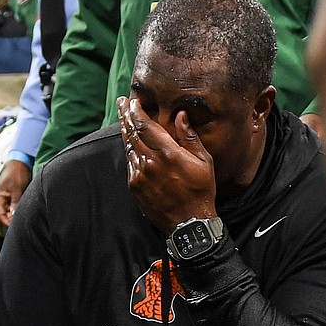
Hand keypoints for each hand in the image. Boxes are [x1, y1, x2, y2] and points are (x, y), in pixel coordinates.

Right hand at [0, 159, 31, 227]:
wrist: (21, 161)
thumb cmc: (17, 172)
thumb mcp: (17, 188)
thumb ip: (15, 202)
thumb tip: (14, 215)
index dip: (6, 221)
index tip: (14, 225)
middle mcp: (2, 199)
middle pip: (3, 215)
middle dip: (10, 220)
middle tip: (20, 222)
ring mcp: (7, 197)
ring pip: (9, 211)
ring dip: (14, 215)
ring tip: (23, 216)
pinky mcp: (13, 196)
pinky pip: (14, 206)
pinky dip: (18, 210)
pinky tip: (24, 210)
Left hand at [118, 96, 216, 234]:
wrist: (189, 224)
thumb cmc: (201, 191)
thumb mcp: (204, 162)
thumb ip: (189, 137)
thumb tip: (180, 115)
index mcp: (168, 153)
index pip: (144, 125)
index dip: (136, 111)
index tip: (132, 101)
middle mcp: (150, 162)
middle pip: (132, 133)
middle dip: (126, 116)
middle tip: (121, 102)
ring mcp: (139, 175)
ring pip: (128, 147)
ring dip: (126, 131)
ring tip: (124, 119)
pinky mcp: (135, 187)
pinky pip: (129, 163)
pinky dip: (129, 150)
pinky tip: (130, 143)